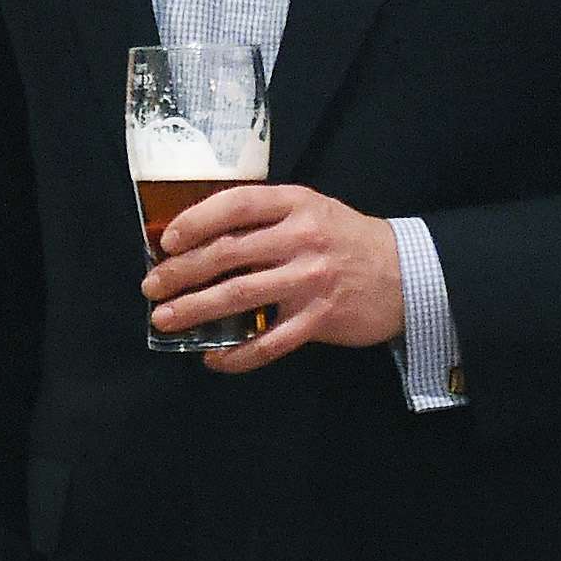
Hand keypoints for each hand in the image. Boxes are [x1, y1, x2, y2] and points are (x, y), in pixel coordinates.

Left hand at [143, 182, 404, 373]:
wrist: (408, 274)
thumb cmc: (347, 240)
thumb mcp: (312, 210)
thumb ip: (266, 218)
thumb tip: (201, 238)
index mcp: (296, 203)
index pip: (236, 204)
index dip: (195, 220)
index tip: (166, 241)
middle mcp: (302, 238)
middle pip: (228, 253)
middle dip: (181, 272)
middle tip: (152, 287)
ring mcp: (311, 280)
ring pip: (240, 296)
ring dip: (195, 310)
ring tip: (165, 320)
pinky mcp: (320, 319)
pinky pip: (269, 341)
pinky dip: (237, 353)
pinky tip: (214, 357)